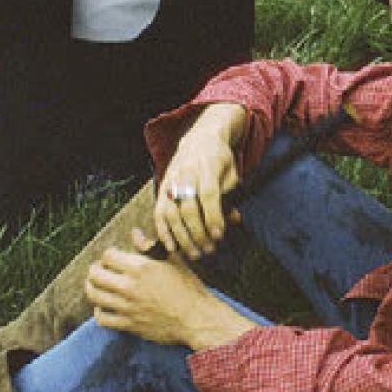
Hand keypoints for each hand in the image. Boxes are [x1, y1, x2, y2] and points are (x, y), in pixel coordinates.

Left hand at [84, 240, 254, 349]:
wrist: (197, 318)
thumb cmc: (188, 287)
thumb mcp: (173, 260)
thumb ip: (150, 246)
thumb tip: (135, 233)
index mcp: (141, 267)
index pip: (108, 255)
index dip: (109, 254)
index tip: (114, 258)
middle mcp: (130, 286)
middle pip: (95, 274)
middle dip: (95, 269)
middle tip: (101, 270)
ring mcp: (127, 307)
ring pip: (94, 295)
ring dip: (92, 287)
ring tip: (98, 285)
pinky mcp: (129, 324)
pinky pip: (102, 318)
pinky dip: (99, 311)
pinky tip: (105, 306)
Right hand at [153, 104, 244, 258]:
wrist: (200, 139)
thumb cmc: (219, 159)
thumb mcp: (231, 172)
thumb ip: (230, 195)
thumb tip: (232, 220)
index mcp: (207, 166)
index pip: (208, 194)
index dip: (213, 217)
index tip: (218, 235)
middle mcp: (186, 173)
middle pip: (188, 207)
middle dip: (198, 232)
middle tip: (209, 248)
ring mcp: (171, 180)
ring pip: (172, 212)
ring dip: (182, 236)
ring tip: (194, 253)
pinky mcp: (162, 187)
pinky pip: (159, 212)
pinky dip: (163, 231)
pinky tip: (172, 246)